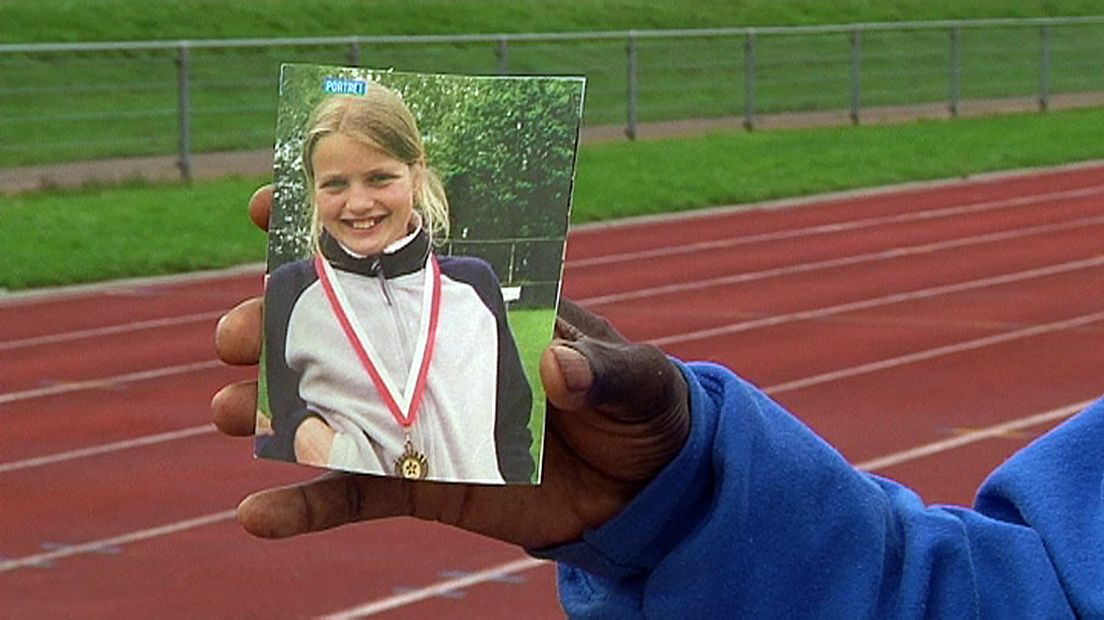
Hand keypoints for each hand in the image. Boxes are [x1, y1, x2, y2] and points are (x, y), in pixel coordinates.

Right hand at [212, 186, 689, 548]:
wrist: (642, 489)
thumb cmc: (639, 407)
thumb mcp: (636, 380)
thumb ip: (600, 371)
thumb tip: (556, 371)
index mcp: (480, 305)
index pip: (403, 251)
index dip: (336, 225)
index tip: (267, 207)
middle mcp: (434, 353)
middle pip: (344, 329)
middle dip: (282, 324)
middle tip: (235, 335)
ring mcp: (422, 418)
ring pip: (332, 407)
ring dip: (272, 409)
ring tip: (227, 413)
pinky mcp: (424, 479)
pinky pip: (356, 491)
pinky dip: (308, 505)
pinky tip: (257, 515)